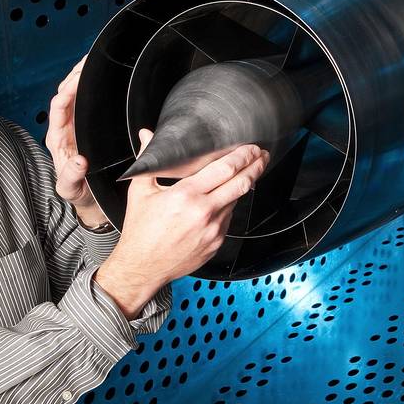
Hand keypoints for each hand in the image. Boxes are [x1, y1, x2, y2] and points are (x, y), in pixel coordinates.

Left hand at [45, 53, 106, 226]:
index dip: (64, 96)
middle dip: (73, 77)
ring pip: (74, 94)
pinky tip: (98, 74)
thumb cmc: (79, 193)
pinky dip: (90, 85)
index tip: (74, 86)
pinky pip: (86, 100)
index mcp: (57, 140)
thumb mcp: (71, 189)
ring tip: (91, 59)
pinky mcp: (86, 124)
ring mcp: (75, 124)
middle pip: (65, 95)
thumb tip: (79, 161)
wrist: (89, 198)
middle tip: (87, 62)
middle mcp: (64, 128)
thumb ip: (71, 177)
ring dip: (80, 76)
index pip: (57, 111)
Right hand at [94, 128, 269, 317]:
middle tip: (262, 155)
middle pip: (242, 183)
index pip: (225, 169)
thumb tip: (147, 136)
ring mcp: (213, 230)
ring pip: (237, 200)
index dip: (243, 156)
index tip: (251, 148)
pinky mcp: (217, 242)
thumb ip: (148, 161)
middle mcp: (203, 212)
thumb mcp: (140, 191)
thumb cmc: (140, 231)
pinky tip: (223, 200)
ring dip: (243, 186)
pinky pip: (228, 218)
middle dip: (256, 166)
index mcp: (185, 195)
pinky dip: (228, 206)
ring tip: (246, 174)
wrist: (143, 267)